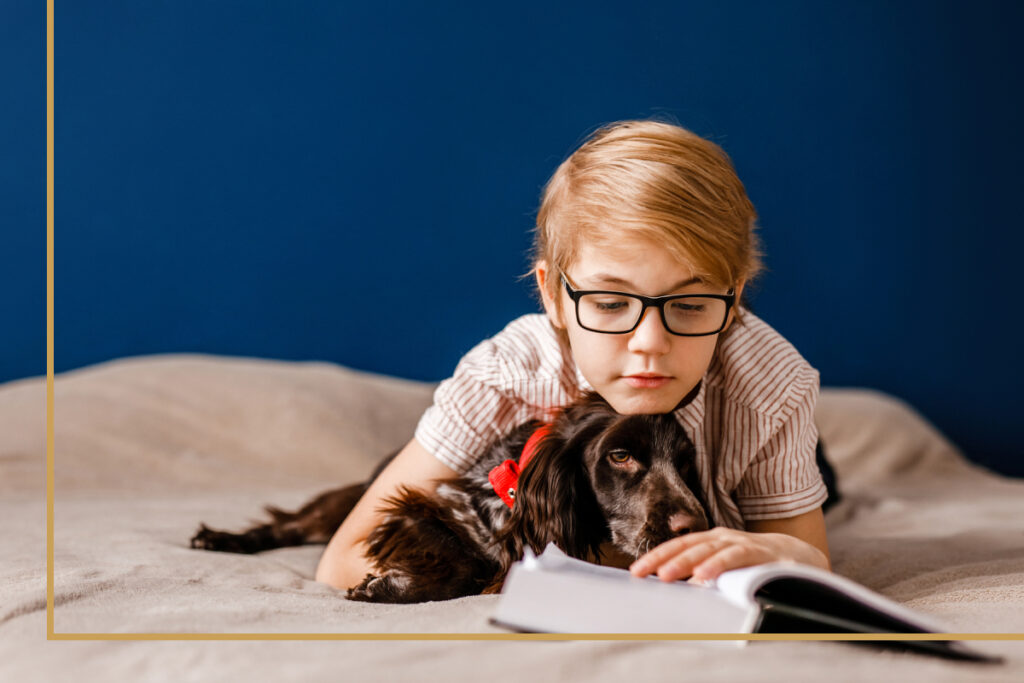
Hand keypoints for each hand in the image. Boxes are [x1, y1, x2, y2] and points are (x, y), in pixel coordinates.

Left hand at [628, 527, 828, 583]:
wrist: (796, 555)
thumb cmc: (753, 565)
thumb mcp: (724, 569)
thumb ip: (703, 576)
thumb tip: (679, 591)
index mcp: (710, 541)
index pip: (677, 546)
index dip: (656, 557)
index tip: (635, 572)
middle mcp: (721, 538)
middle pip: (687, 546)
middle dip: (663, 559)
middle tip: (643, 573)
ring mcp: (739, 542)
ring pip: (707, 549)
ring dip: (685, 562)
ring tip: (666, 575)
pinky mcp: (758, 551)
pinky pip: (735, 557)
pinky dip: (718, 565)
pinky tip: (704, 576)